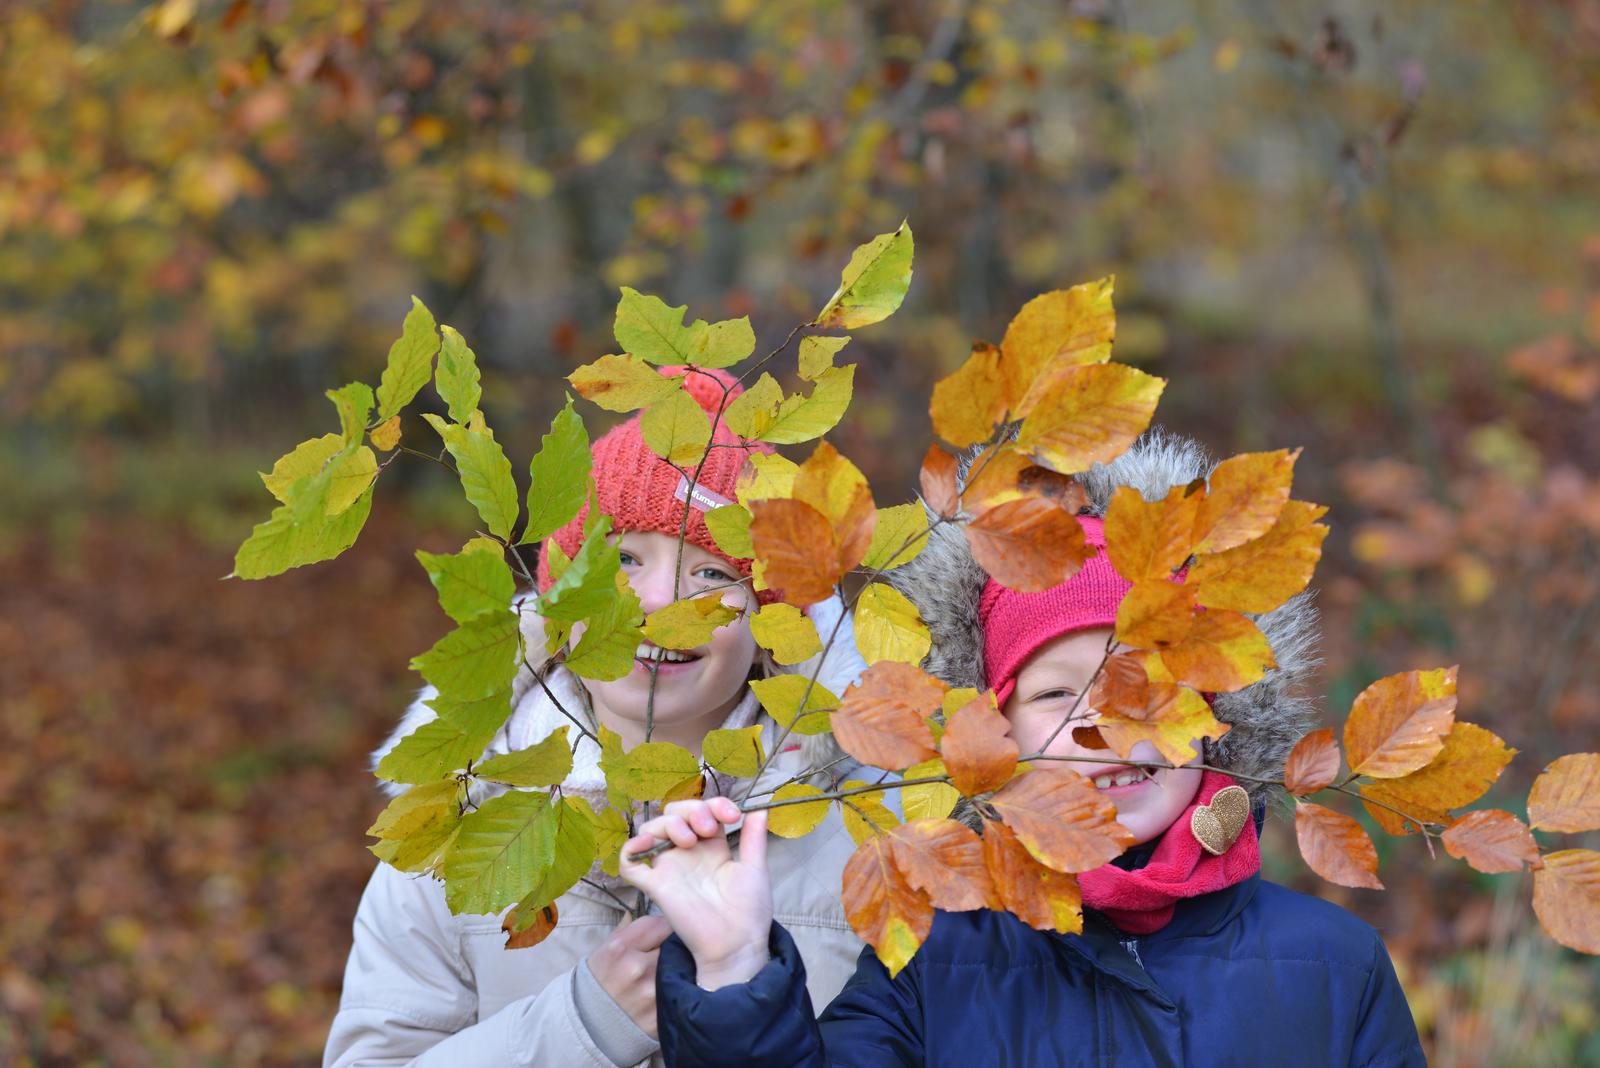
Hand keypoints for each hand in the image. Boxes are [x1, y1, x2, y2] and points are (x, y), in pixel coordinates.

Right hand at [587, 913, 672, 1038]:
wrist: (588, 1026)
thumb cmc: (598, 982)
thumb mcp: (605, 949)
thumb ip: (627, 928)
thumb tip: (645, 906)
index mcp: (620, 948)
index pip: (658, 922)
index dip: (664, 925)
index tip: (665, 930)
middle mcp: (637, 968)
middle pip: (672, 943)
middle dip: (675, 944)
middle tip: (675, 947)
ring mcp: (651, 993)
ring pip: (681, 967)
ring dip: (681, 965)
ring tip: (675, 967)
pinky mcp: (662, 1014)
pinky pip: (680, 992)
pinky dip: (681, 988)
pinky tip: (675, 987)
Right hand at [619, 797, 772, 990]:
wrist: (738, 944)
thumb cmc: (748, 910)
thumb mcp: (755, 868)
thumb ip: (754, 837)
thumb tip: (761, 806)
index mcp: (712, 845)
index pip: (703, 810)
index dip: (714, 804)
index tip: (732, 815)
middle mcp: (688, 852)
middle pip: (674, 813)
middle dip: (690, 809)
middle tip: (708, 827)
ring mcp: (670, 867)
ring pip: (651, 829)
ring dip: (669, 823)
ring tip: (689, 839)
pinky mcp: (656, 885)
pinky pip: (629, 864)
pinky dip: (630, 848)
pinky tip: (647, 843)